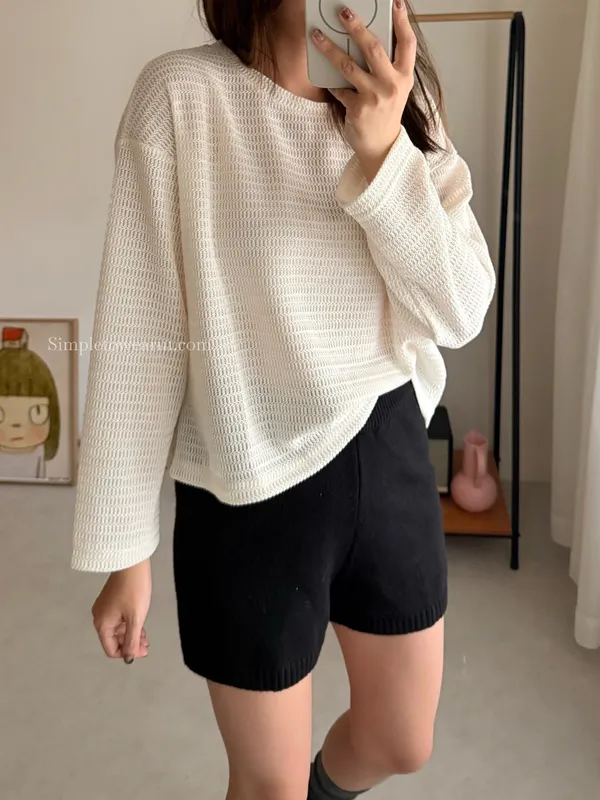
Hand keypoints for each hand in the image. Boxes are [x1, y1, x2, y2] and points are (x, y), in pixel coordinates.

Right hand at [92, 559, 150, 663]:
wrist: (132, 564)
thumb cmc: (134, 590)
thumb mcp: (135, 619)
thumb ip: (132, 641)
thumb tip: (129, 658)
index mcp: (102, 624)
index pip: (111, 649)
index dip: (127, 653)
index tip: (142, 652)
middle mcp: (99, 617)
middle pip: (114, 640)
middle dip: (130, 644)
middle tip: (146, 645)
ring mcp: (104, 608)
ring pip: (117, 629)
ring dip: (131, 634)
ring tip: (145, 636)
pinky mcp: (111, 600)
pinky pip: (118, 619)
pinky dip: (128, 624)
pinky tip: (139, 624)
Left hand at [311, 0, 416, 181]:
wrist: (381, 146)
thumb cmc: (385, 113)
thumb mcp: (394, 88)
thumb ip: (386, 67)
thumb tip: (365, 38)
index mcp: (405, 76)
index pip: (407, 43)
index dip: (402, 21)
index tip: (395, 2)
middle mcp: (392, 85)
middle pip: (374, 49)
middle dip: (357, 27)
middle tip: (343, 12)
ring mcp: (375, 97)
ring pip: (349, 66)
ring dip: (330, 49)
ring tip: (317, 36)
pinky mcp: (359, 109)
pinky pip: (339, 89)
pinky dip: (332, 83)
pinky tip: (327, 78)